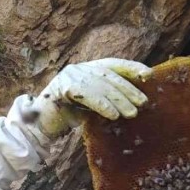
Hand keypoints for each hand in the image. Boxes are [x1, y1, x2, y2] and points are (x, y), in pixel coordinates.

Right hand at [30, 58, 151, 137]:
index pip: (113, 64)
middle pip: (109, 76)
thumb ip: (108, 97)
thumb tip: (135, 101)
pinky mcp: (62, 89)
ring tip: (132, 113)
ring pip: (100, 86)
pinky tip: (113, 115)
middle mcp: (79, 68)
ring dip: (118, 100)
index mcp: (87, 68)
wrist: (41, 125)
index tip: (148, 75)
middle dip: (128, 89)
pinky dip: (101, 105)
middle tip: (143, 103)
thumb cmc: (68, 116)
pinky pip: (87, 95)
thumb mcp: (92, 104)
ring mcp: (69, 76)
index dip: (131, 68)